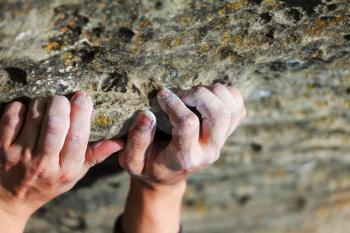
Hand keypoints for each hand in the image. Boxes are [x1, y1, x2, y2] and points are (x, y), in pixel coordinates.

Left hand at [0, 91, 123, 230]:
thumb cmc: (49, 182)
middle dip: (61, 104)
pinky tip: (28, 109)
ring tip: (47, 102)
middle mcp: (44, 163)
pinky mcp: (3, 148)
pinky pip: (12, 118)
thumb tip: (119, 141)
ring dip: (43, 102)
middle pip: (56, 124)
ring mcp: (21, 156)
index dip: (81, 113)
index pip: (77, 137)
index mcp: (66, 169)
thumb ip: (95, 155)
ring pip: (35, 117)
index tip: (83, 97)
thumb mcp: (75, 174)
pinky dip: (21, 107)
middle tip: (63, 99)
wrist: (11, 198)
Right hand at [119, 84, 245, 189]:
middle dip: (198, 94)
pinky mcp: (227, 132)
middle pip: (218, 114)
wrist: (168, 176)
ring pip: (231, 108)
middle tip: (180, 94)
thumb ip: (137, 140)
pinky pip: (239, 107)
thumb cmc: (148, 166)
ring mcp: (221, 141)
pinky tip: (207, 97)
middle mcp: (208, 150)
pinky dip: (227, 95)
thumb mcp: (133, 161)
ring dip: (213, 92)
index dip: (173, 104)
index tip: (161, 96)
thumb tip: (147, 114)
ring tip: (193, 94)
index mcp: (185, 158)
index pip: (187, 124)